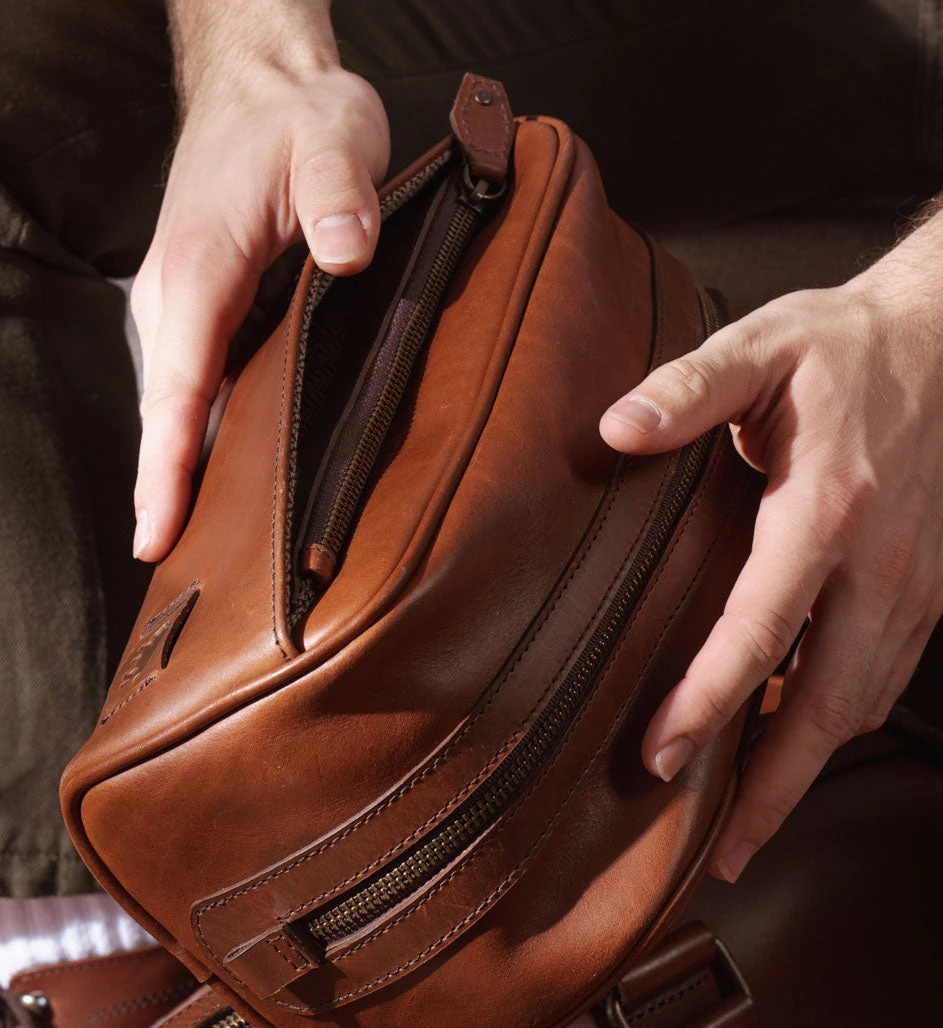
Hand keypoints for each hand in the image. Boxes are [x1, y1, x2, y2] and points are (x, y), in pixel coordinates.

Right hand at [131, 29, 389, 560]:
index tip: (157, 534)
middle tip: (195, 578)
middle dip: (171, 494)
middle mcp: (175, 297)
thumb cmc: (295, 120)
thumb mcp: (332, 138)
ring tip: (209, 550)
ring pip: (180, 405)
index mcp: (199, 269)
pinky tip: (231, 475)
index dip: (168, 466)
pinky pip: (199, 385)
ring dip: (185, 472)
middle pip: (169, 414)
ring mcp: (185, 305)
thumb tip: (344, 253)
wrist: (262, 91)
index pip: (178, 387)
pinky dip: (205, 436)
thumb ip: (339, 195)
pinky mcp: (204, 308)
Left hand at [600, 268, 942, 881]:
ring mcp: (913, 584)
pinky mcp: (924, 589)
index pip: (762, 629)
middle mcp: (882, 565)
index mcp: (831, 509)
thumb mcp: (762, 345)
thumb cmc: (852, 347)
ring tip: (753, 821)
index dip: (711, 701)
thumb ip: (689, 388)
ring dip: (807, 768)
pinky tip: (797, 740)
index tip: (662, 755)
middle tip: (719, 854)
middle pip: (826, 704)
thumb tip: (618, 429)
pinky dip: (837, 725)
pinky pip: (883, 679)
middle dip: (773, 787)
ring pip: (860, 705)